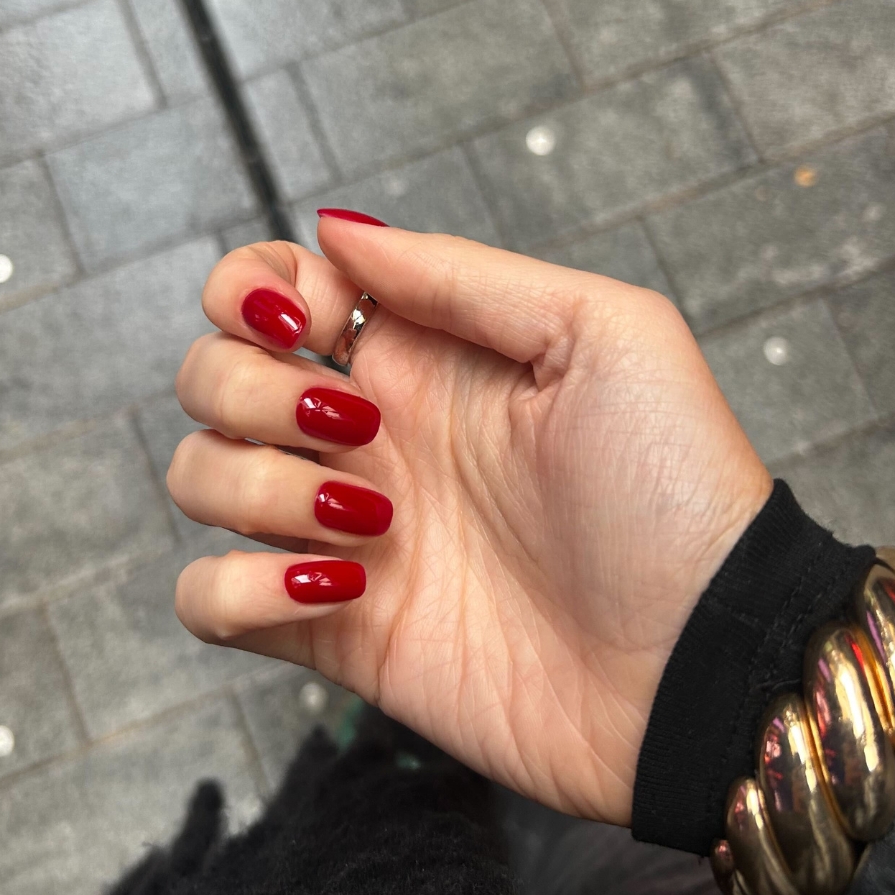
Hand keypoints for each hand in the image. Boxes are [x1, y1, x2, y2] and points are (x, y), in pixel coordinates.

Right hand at [167, 217, 769, 824]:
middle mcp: (359, 438)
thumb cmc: (679, 497)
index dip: (250, 288)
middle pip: (208, 376)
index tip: (305, 320)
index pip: (268, 290)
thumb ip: (459, 274)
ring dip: (255, 486)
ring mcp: (333, 535)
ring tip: (371, 523)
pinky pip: (203, 598)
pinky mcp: (324, 632)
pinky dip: (240, 588)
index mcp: (415, 360)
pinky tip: (337, 589)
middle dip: (248, 389)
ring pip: (197, 477)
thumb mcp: (602, 336)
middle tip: (355, 430)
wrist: (698, 665)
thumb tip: (334, 229)